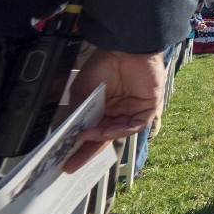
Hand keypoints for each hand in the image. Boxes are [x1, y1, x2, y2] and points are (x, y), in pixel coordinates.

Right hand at [64, 49, 165, 172]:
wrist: (124, 48)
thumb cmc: (104, 65)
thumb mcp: (83, 92)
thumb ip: (78, 114)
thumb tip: (68, 134)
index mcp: (105, 109)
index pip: (93, 133)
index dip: (80, 148)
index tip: (64, 161)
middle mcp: (120, 113)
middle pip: (104, 138)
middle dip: (88, 152)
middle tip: (71, 164)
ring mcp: (134, 111)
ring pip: (118, 133)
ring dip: (101, 138)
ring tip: (84, 138)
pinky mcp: (149, 107)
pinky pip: (135, 125)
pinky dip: (119, 130)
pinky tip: (104, 130)